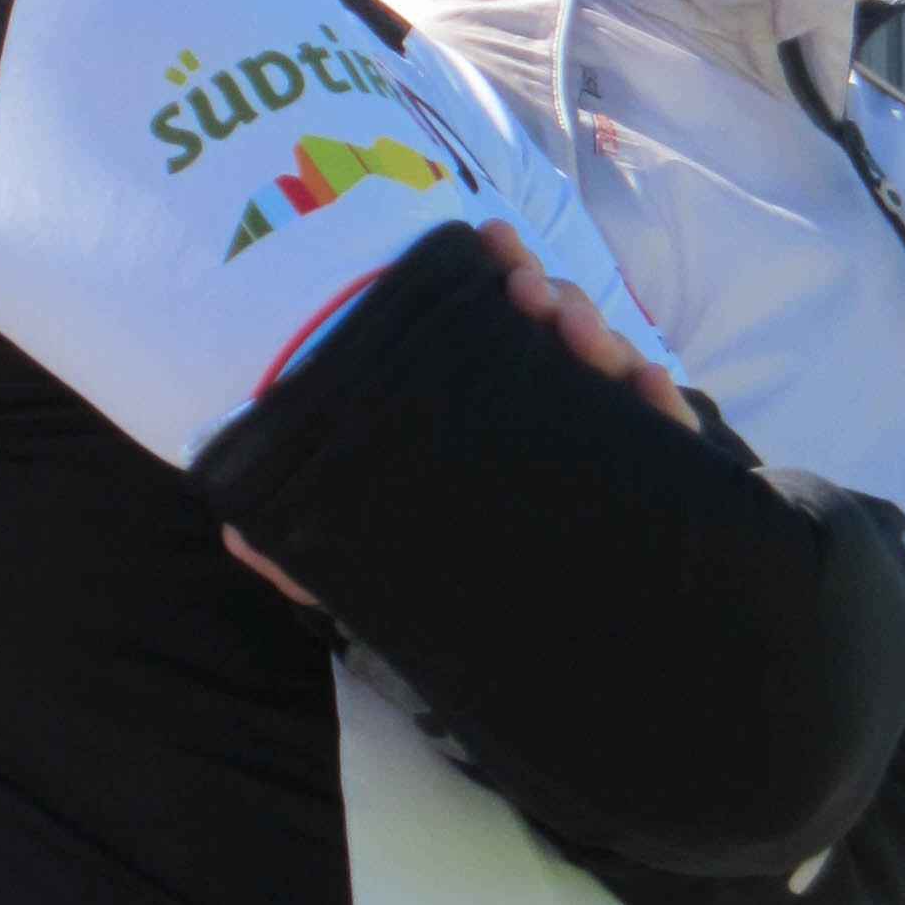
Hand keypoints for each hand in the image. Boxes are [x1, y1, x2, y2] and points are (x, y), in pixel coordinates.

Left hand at [224, 220, 696, 607]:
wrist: (559, 665)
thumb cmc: (457, 591)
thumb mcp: (374, 563)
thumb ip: (306, 551)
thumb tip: (240, 536)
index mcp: (485, 408)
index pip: (492, 321)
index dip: (494, 267)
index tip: (487, 239)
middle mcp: (547, 414)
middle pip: (557, 328)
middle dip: (549, 292)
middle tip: (524, 291)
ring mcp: (600, 448)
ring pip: (611, 367)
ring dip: (598, 334)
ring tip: (574, 334)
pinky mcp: (650, 491)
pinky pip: (664, 438)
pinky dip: (661, 404)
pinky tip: (651, 390)